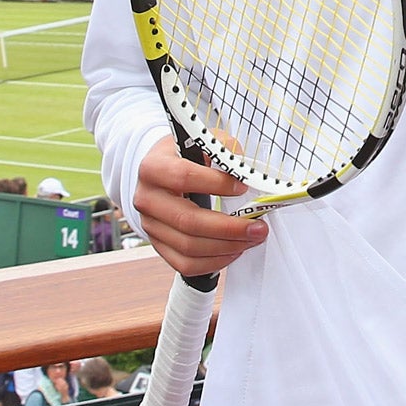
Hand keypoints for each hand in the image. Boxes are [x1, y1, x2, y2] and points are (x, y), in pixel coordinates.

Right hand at [130, 135, 260, 278]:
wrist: (161, 172)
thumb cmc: (186, 156)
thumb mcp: (201, 141)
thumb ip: (223, 148)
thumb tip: (246, 167)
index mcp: (153, 168)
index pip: (183, 177)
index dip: (216, 184)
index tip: (244, 187)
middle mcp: (147, 198)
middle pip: (187, 220)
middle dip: (229, 227)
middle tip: (258, 227)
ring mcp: (150, 225)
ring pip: (188, 246)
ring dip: (227, 247)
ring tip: (253, 238)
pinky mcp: (158, 245)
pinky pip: (185, 264)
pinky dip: (213, 262)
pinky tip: (234, 251)